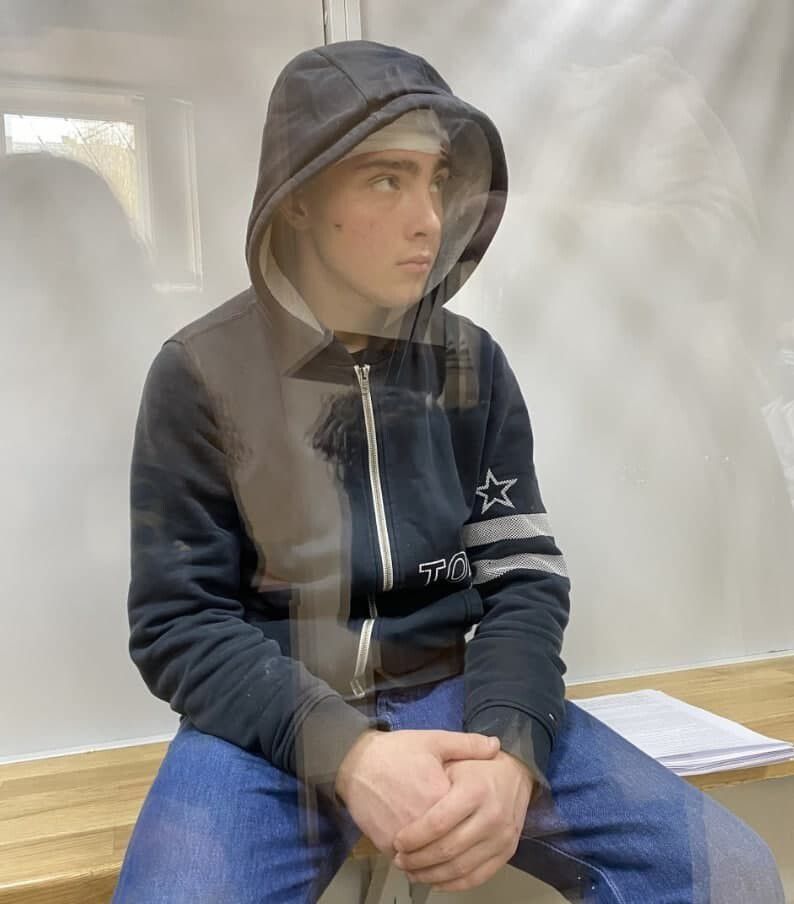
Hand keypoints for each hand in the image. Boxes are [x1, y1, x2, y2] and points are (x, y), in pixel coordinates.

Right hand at [334, 729, 499, 854]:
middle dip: (461, 849)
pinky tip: (423, 857)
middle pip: (452, 845)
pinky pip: (409, 862)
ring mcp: (405, 836)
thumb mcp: (433, 740)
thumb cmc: (395, 751)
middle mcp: (424, 820)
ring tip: (447, 858)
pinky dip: (418, 864)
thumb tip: (497, 746)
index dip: (476, 820)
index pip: (468, 819)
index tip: (479, 817)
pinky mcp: (387, 845)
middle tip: (467, 844)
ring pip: (431, 861)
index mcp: (441, 794)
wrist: (355, 763)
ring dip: (440, 863)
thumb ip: (467, 745)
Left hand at [392, 752, 532, 891]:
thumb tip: (405, 792)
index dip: (414, 836)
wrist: (517, 774)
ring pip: (461, 868)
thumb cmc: (479, 766)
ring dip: (431, 875)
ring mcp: (502, 838)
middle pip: (448, 849)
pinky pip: (477, 877)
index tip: (398, 841)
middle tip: (400, 860)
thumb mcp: (455, 756)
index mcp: (476, 791)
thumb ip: (431, 772)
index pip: (439, 822)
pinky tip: (435, 880)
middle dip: (418, 860)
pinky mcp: (507, 852)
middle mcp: (492, 816)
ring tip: (412, 872)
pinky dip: (453, 884)